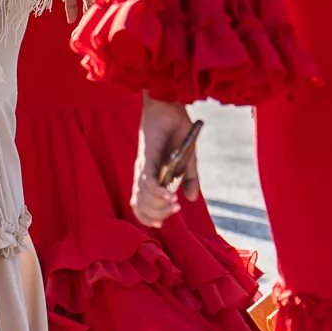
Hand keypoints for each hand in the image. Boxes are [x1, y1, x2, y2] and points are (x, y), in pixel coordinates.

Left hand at [131, 98, 199, 226]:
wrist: (171, 108)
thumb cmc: (177, 131)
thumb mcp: (189, 160)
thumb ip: (190, 179)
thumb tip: (191, 199)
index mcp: (150, 177)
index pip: (141, 205)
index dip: (149, 218)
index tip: (165, 222)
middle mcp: (143, 174)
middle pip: (140, 206)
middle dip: (157, 215)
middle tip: (175, 209)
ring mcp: (143, 166)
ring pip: (143, 196)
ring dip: (158, 205)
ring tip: (174, 203)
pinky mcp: (146, 158)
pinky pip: (147, 181)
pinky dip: (157, 192)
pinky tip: (170, 195)